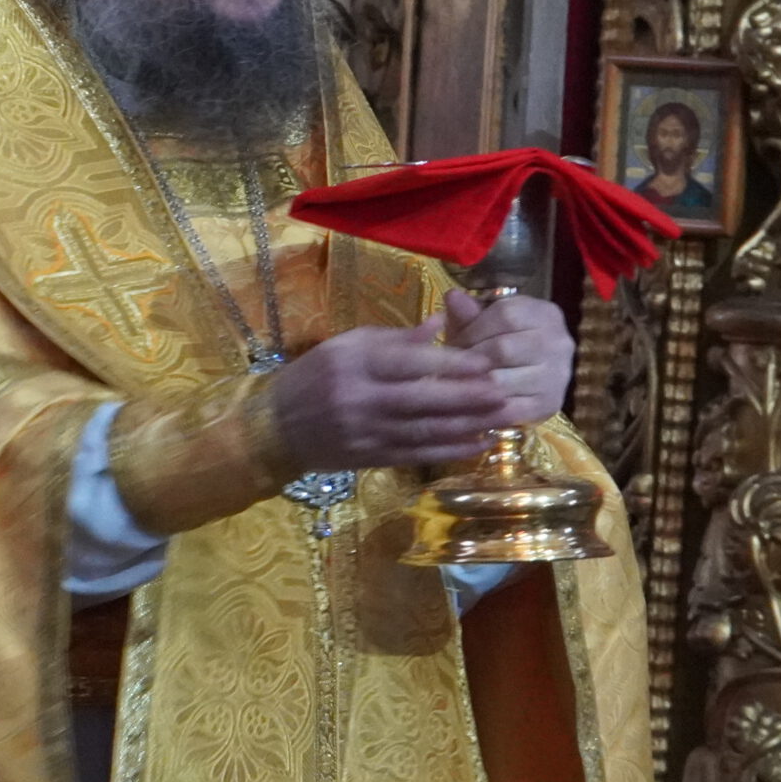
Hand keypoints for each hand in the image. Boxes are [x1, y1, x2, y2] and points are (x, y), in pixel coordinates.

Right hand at [269, 313, 529, 471]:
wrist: (275, 427)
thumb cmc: (313, 377)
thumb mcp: (345, 346)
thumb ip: (394, 338)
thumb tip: (442, 323)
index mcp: (355, 363)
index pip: (410, 362)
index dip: (451, 364)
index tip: (486, 363)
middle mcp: (361, 398)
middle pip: (425, 399)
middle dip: (469, 398)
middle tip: (504, 393)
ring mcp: (367, 432)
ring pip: (426, 430)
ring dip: (468, 426)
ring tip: (502, 418)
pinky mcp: (371, 457)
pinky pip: (418, 454)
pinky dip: (451, 450)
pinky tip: (478, 444)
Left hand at [442, 288, 573, 425]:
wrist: (528, 379)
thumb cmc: (499, 341)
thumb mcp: (484, 322)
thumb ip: (469, 312)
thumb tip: (452, 296)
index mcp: (545, 313)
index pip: (505, 315)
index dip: (472, 328)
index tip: (453, 340)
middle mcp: (559, 342)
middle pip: (503, 349)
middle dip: (469, 358)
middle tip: (448, 366)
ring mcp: (557, 376)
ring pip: (501, 381)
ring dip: (471, 384)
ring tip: (453, 384)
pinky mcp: (549, 405)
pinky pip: (507, 410)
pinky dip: (480, 409)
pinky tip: (464, 405)